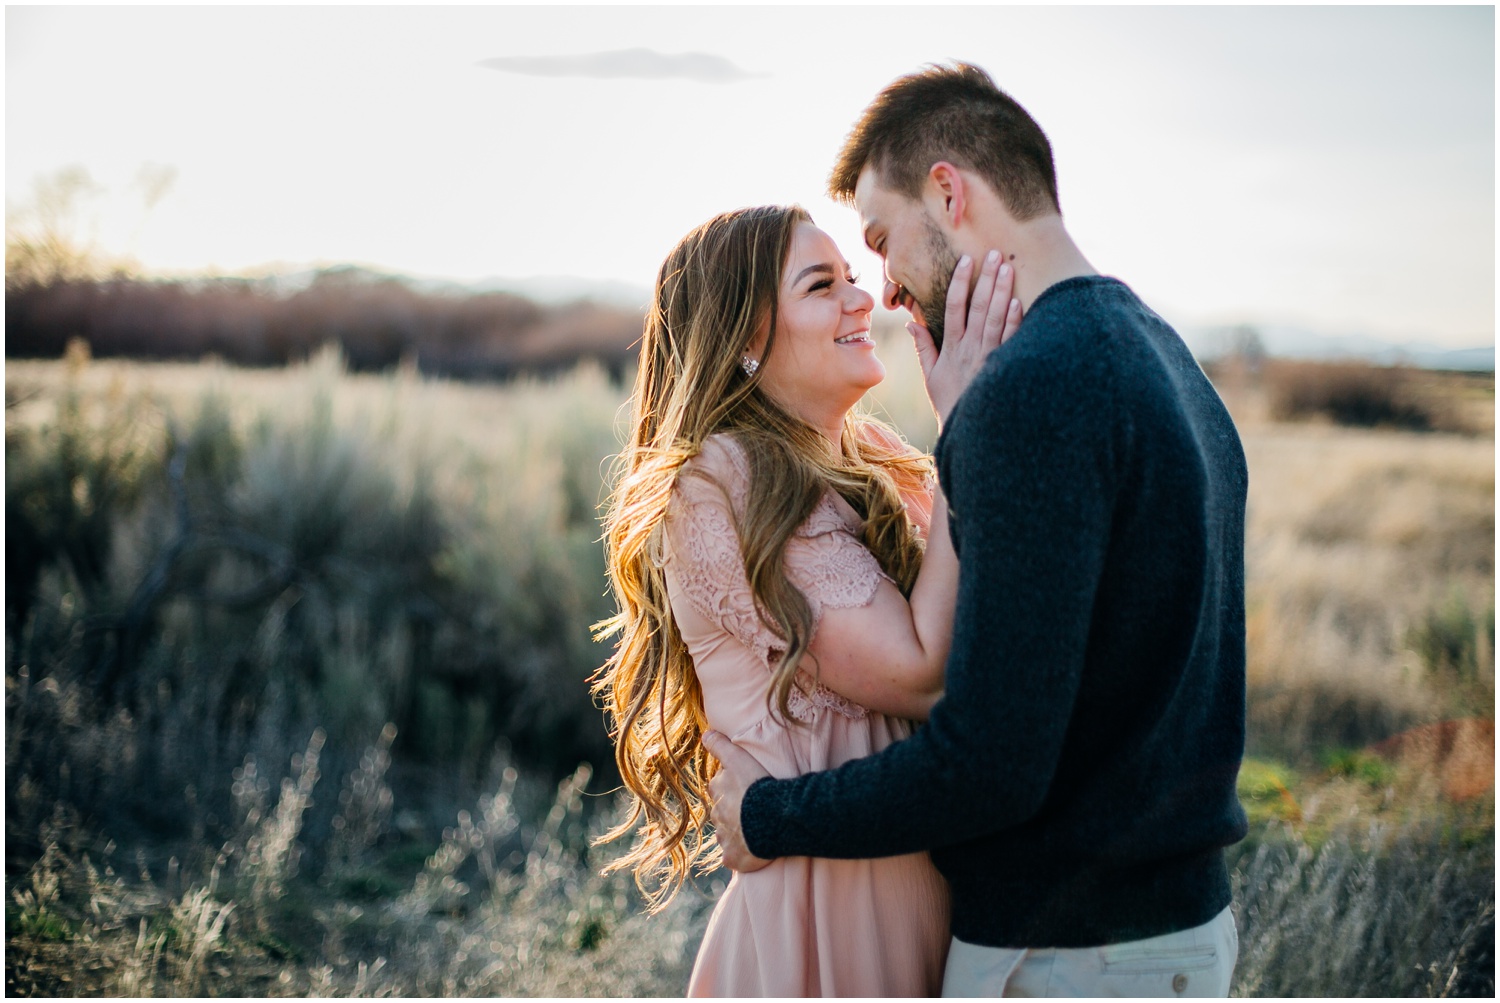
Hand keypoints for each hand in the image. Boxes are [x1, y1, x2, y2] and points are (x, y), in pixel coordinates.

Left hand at [702, 731, 773, 872]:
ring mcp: (724, 839)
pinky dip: (741, 857)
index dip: (733, 790)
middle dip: (734, 814)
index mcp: (717, 793)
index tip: (748, 790)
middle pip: (723, 814)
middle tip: (755, 811)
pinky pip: (735, 858)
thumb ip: (720, 745)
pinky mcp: (733, 858)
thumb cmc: (756, 785)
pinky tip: (755, 853)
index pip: (720, 790)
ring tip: (758, 831)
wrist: (772, 816)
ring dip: (738, 835)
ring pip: (728, 836)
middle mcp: (717, 817)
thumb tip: (705, 733)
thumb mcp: (738, 758)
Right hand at [910, 249, 1021, 424]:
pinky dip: (1014, 320)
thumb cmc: (949, 401)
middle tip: (993, 254)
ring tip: (1008, 268)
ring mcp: (988, 355)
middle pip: (978, 307)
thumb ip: (923, 347)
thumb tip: (911, 323)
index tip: (966, 261)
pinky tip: (1019, 301)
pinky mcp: (1002, 365)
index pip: (954, 307)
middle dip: (986, 278)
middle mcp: (970, 348)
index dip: (960, 282)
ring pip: (995, 317)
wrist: (969, 427)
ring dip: (1002, 291)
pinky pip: (1010, 339)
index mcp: (951, 347)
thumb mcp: (931, 376)